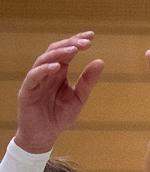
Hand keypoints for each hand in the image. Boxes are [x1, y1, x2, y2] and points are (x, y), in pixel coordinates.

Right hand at [14, 33, 102, 152]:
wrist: (44, 136)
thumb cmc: (59, 116)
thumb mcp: (79, 97)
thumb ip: (88, 81)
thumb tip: (100, 61)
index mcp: (58, 73)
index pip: (66, 52)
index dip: (76, 41)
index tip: (91, 35)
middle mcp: (46, 73)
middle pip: (55, 51)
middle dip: (70, 44)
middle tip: (86, 41)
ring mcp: (35, 81)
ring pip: (43, 60)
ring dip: (58, 54)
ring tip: (74, 50)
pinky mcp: (27, 91)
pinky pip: (33, 77)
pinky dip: (44, 70)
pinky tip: (57, 67)